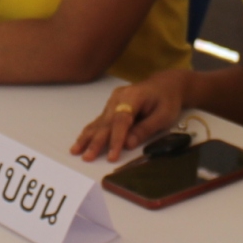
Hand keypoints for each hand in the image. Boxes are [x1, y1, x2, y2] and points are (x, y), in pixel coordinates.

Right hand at [71, 71, 190, 161]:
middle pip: (106, 122)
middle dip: (96, 141)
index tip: (112, 156)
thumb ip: (145, 128)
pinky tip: (80, 141)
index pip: (121, 121)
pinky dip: (90, 132)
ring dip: (87, 137)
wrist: (166, 85)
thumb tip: (128, 144)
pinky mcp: (111, 107)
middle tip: (87, 157)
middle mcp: (118, 98)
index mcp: (133, 96)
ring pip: (99, 122)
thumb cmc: (167, 99)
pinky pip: (99, 121)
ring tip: (75, 150)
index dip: (116, 139)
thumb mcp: (164, 115)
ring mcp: (113, 102)